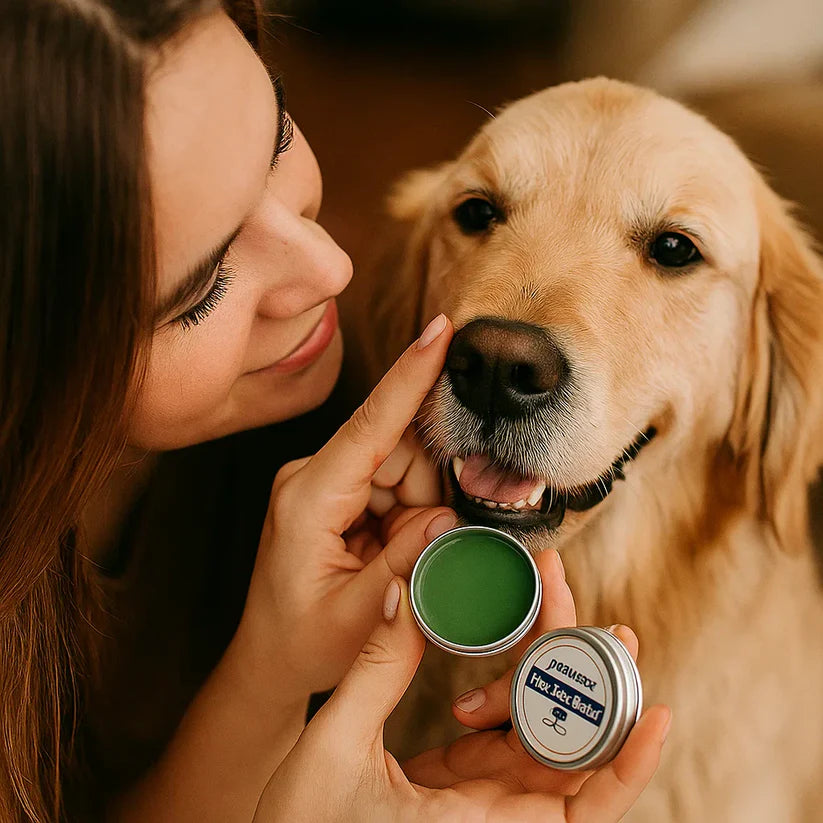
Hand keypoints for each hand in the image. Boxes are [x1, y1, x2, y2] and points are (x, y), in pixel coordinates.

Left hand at [234, 314, 456, 698]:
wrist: (270, 659)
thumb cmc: (302, 643)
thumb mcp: (355, 617)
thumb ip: (404, 563)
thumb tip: (448, 517)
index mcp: (308, 497)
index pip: (369, 425)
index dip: (409, 376)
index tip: (440, 330)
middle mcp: (313, 475)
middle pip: (402, 451)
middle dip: (426, 497)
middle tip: (412, 553)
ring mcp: (325, 480)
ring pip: (406, 469)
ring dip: (417, 513)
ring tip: (389, 562)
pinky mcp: (338, 491)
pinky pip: (396, 486)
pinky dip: (408, 518)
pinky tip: (387, 552)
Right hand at [252, 577, 670, 822]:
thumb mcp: (334, 750)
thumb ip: (377, 673)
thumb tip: (407, 594)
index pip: (579, 807)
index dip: (625, 762)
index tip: (656, 712)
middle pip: (569, 753)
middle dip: (590, 680)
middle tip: (596, 617)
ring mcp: (480, 803)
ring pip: (541, 737)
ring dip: (551, 674)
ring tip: (550, 602)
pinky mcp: (461, 787)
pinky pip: (505, 736)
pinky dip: (511, 690)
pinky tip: (507, 647)